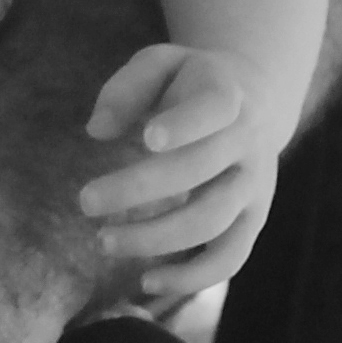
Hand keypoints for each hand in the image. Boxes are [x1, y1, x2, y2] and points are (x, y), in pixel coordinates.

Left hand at [78, 43, 279, 298]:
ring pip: (212, 223)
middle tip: (85, 201)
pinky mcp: (254, 222)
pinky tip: (146, 280)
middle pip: (198, 172)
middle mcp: (248, 144)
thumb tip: (96, 130)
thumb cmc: (191, 81)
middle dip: (139, 189)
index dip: (184, 125)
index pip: (211, 110)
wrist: (255, 101)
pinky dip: (191, 277)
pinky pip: (229, 259)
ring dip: (157, 238)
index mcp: (227, 95)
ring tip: (103, 241)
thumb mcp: (162, 62)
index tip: (146, 138)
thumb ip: (128, 87)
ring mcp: (256, 188)